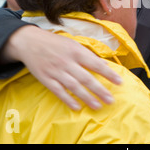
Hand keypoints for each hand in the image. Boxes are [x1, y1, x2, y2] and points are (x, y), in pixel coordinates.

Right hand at [2, 25, 122, 110]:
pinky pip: (59, 91)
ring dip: (87, 98)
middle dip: (100, 90)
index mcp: (76, 51)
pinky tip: (77, 107)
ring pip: (74, 87)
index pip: (96, 64)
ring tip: (98, 106)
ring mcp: (56, 71)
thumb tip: (103, 64)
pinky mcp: (46, 79)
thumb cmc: (56, 43)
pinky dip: (68, 100)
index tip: (119, 82)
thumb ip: (87, 55)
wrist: (30, 42)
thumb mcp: (73, 44)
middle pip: (86, 78)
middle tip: (111, 100)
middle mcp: (67, 61)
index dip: (109, 74)